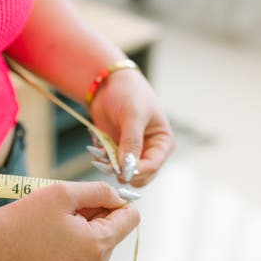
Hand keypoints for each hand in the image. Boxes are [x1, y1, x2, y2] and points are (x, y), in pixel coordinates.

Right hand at [0, 181, 139, 260]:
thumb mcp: (65, 193)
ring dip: (86, 221)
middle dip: (97, 211)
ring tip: (56, 220)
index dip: (116, 200)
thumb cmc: (26, 217)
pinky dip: (77, 233)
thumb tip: (120, 197)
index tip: (91, 196)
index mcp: (99, 246)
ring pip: (102, 235)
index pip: (131, 217)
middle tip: (65, 209)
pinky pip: (88, 246)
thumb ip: (100, 190)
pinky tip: (53, 231)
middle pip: (117, 226)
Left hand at [89, 69, 174, 186]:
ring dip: (111, 167)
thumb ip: (131, 142)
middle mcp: (150, 151)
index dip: (138, 171)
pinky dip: (104, 162)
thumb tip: (128, 167)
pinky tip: (98, 150)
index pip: (153, 166)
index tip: (121, 172)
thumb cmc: (128, 94)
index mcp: (163, 143)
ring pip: (124, 174)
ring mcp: (133, 153)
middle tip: (109, 165)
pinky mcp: (118, 152)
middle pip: (141, 176)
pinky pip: (111, 166)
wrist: (109, 84)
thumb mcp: (132, 115)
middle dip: (124, 173)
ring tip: (102, 154)